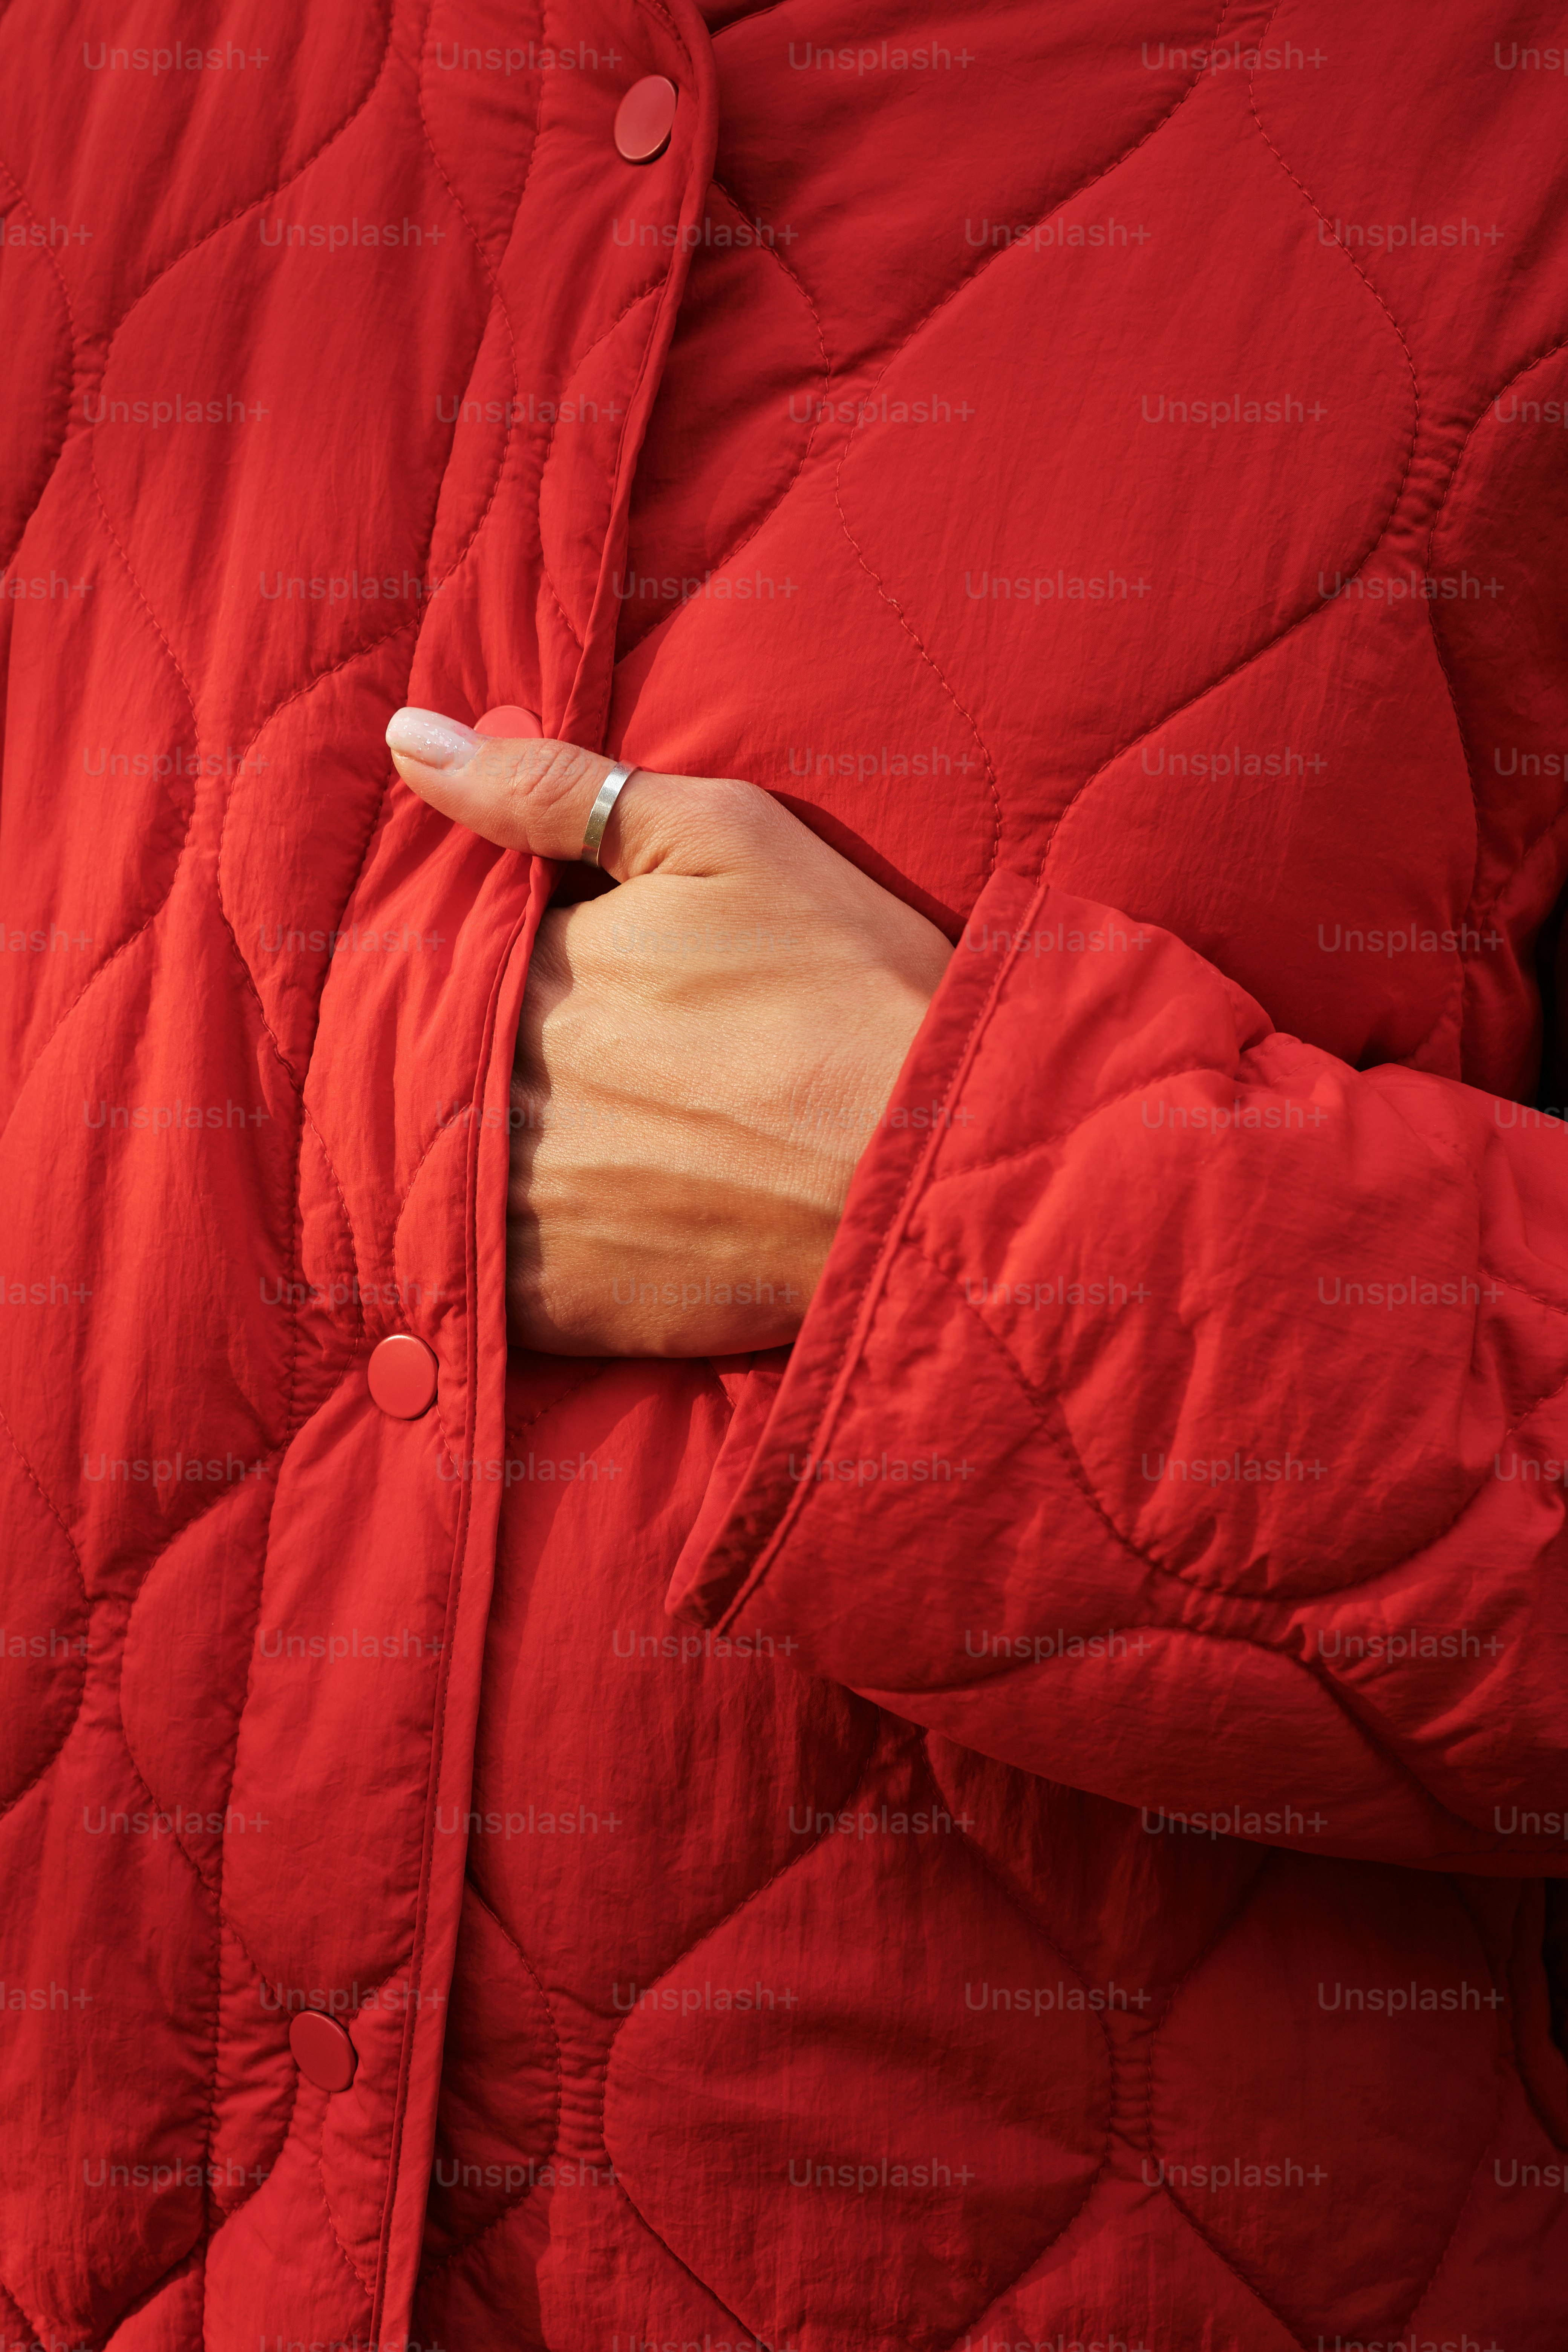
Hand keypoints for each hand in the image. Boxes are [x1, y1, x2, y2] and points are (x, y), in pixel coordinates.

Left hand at [385, 712, 952, 1355]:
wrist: (942, 1163)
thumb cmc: (851, 985)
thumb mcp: (724, 838)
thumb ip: (554, 790)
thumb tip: (408, 740)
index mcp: (530, 976)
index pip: (445, 964)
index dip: (491, 969)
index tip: (563, 988)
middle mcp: (505, 1092)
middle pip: (441, 1070)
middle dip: (489, 1067)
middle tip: (604, 1078)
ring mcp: (526, 1207)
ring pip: (446, 1178)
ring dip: (483, 1163)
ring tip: (599, 1154)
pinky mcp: (563, 1306)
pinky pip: (483, 1288)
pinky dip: (502, 1266)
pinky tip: (575, 1235)